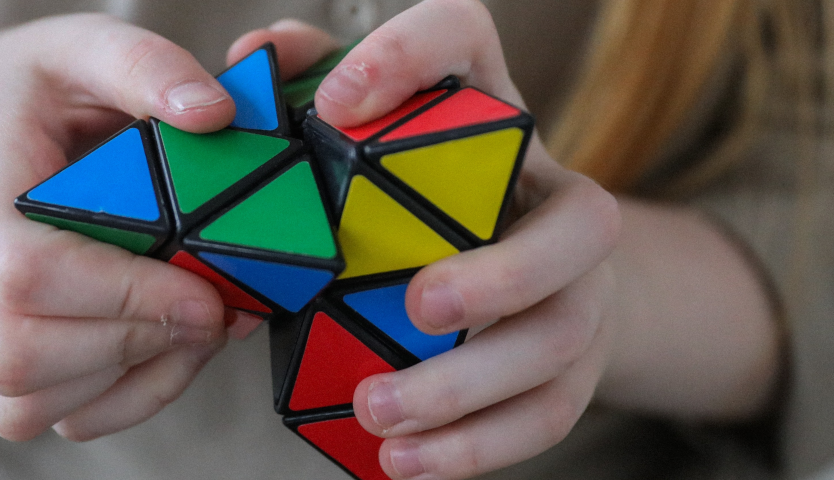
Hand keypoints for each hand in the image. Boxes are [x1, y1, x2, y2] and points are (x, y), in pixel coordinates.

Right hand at [0, 13, 262, 441]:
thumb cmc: (45, 93)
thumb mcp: (87, 47)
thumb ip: (147, 67)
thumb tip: (210, 113)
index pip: (23, 269)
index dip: (120, 293)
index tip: (202, 290)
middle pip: (19, 350)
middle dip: (136, 339)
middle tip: (216, 308)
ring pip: (29, 398)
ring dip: (138, 373)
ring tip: (199, 322)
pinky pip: (56, 418)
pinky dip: (129, 399)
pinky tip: (170, 348)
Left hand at [231, 2, 622, 477]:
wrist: (518, 279)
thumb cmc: (410, 200)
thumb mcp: (360, 144)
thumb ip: (304, 92)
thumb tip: (253, 59)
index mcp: (490, 113)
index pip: (468, 39)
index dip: (409, 56)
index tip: (336, 102)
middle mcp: (555, 194)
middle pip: (580, 223)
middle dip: (503, 272)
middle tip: (419, 307)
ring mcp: (579, 287)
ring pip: (559, 335)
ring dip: (470, 383)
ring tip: (379, 410)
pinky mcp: (575, 367)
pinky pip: (547, 413)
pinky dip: (476, 445)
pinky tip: (402, 461)